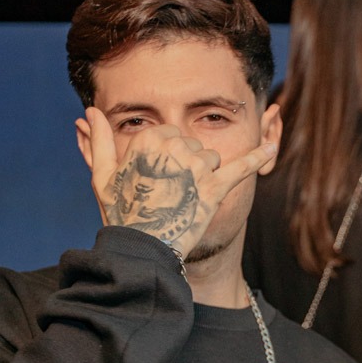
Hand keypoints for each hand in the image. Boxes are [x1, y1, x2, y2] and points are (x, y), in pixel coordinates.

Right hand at [76, 107, 276, 256]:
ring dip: (204, 176)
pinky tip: (272, 146)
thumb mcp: (102, 176)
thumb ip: (99, 142)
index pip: (170, 135)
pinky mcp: (215, 187)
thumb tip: (89, 113)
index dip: (167, 157)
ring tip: (186, 199)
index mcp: (147, 139)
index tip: (159, 178)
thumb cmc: (122, 215)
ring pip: (211, 159)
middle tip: (171, 193)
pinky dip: (259, 157)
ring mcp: (195, 166)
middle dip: (186, 166)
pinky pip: (241, 167)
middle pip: (191, 146)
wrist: (143, 249)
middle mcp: (172, 146)